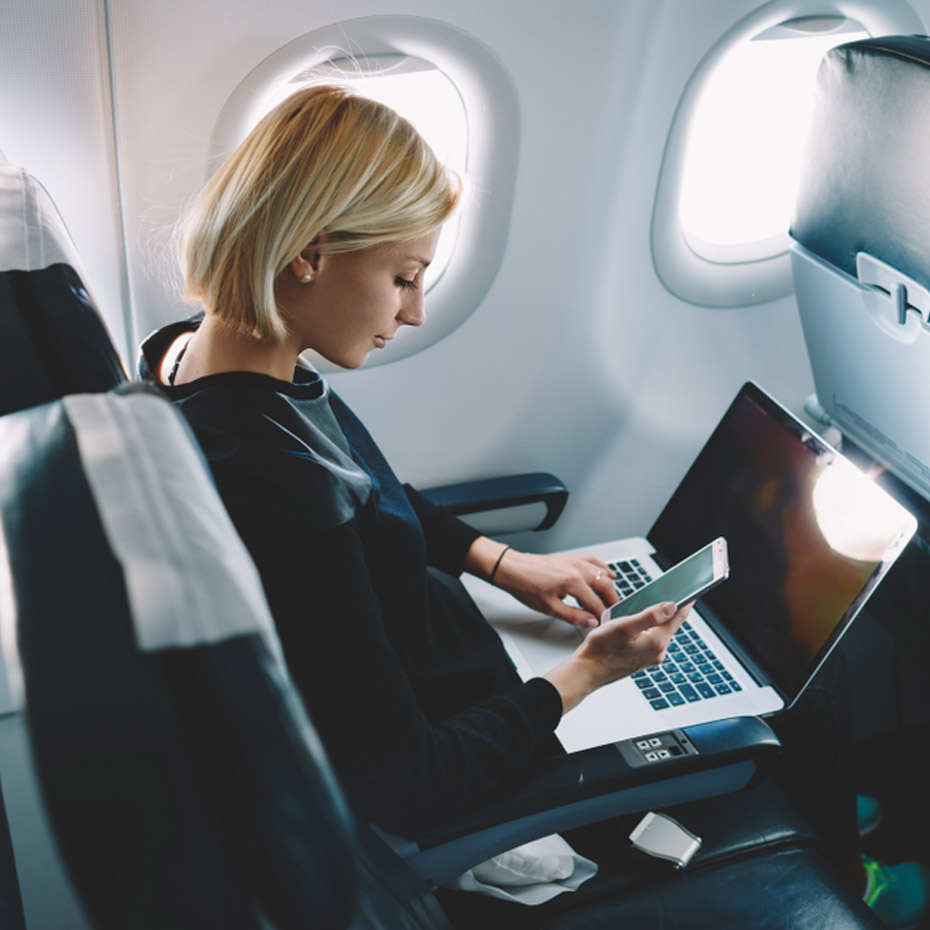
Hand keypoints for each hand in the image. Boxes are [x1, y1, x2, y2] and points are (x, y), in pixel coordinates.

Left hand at [466, 539, 616, 627]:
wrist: (512, 569)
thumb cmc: (526, 586)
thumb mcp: (549, 608)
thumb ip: (573, 616)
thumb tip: (591, 622)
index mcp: (573, 582)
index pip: (597, 603)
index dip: (603, 616)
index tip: (605, 624)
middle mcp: (578, 569)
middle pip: (606, 586)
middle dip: (612, 601)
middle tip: (613, 613)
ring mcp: (576, 561)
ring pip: (603, 573)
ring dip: (610, 587)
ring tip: (611, 600)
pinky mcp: (572, 558)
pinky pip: (595, 561)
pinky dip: (604, 569)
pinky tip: (609, 575)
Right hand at [543, 601, 690, 712]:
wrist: (587, 671)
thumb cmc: (601, 649)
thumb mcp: (624, 626)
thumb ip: (650, 616)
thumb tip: (672, 606)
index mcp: (657, 642)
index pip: (678, 617)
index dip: (687, 600)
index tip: (694, 589)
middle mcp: (657, 652)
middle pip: (670, 624)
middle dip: (668, 608)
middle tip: (667, 592)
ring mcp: (650, 657)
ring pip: (659, 631)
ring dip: (656, 619)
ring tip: (645, 607)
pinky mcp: (641, 659)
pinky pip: (650, 639)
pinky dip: (647, 629)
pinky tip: (634, 625)